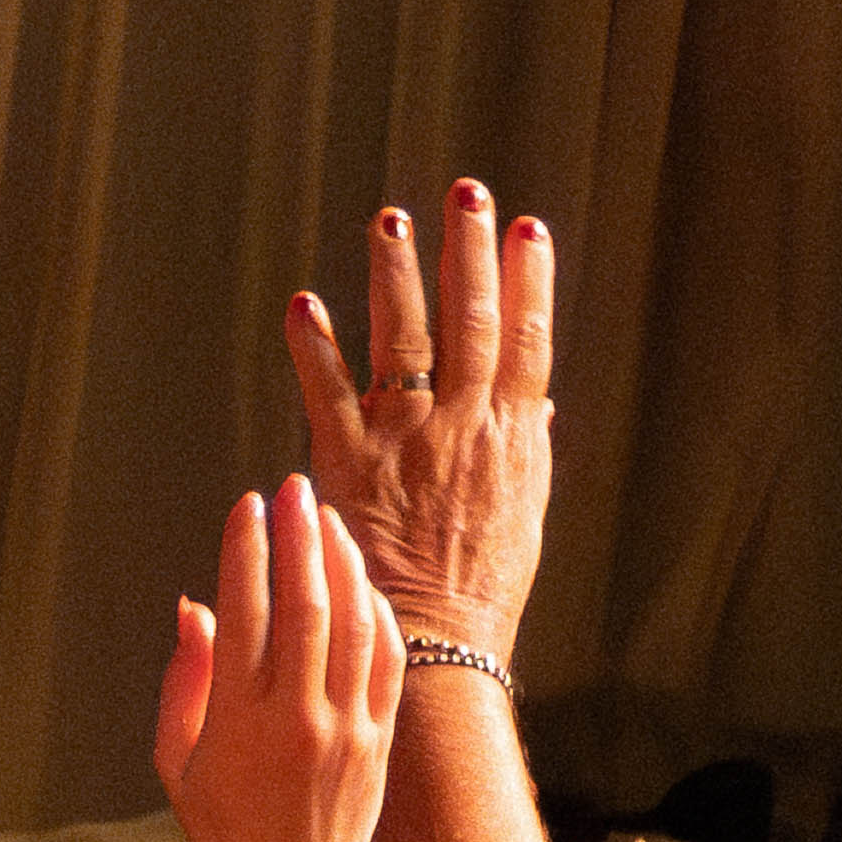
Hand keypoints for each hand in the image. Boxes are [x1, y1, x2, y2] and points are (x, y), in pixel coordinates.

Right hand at [156, 468, 400, 841]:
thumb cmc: (227, 827)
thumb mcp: (177, 764)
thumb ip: (183, 684)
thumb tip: (193, 608)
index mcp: (239, 723)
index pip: (246, 615)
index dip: (246, 553)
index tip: (246, 507)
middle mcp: (297, 718)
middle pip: (304, 606)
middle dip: (298, 538)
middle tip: (292, 488)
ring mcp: (347, 725)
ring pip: (350, 623)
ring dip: (340, 562)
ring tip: (326, 518)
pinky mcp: (380, 735)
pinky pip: (383, 656)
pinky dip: (373, 609)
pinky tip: (358, 577)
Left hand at [286, 175, 555, 658]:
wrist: (438, 649)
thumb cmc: (480, 591)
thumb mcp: (523, 516)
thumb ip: (525, 450)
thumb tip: (538, 401)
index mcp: (512, 439)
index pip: (528, 342)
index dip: (529, 282)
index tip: (529, 229)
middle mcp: (464, 428)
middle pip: (473, 321)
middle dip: (471, 251)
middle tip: (467, 192)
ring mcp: (407, 441)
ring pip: (405, 338)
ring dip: (396, 275)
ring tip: (391, 221)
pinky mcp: (350, 463)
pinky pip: (327, 391)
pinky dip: (314, 345)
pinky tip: (303, 302)